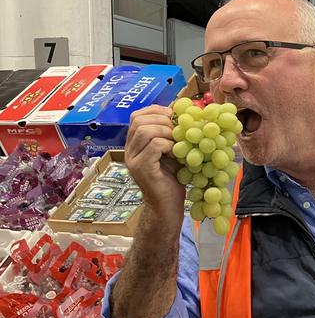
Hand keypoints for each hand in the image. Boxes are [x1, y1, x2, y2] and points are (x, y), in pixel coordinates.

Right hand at [125, 105, 184, 229]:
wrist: (167, 206)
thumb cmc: (173, 178)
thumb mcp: (172, 150)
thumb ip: (170, 134)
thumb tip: (182, 112)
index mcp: (135, 143)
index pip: (137, 116)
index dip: (155, 110)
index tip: (173, 115)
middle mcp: (129, 150)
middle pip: (138, 120)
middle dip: (162, 120)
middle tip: (178, 131)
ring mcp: (133, 159)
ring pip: (145, 131)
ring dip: (166, 132)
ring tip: (178, 143)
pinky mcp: (141, 168)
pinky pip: (154, 145)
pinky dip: (169, 145)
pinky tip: (177, 154)